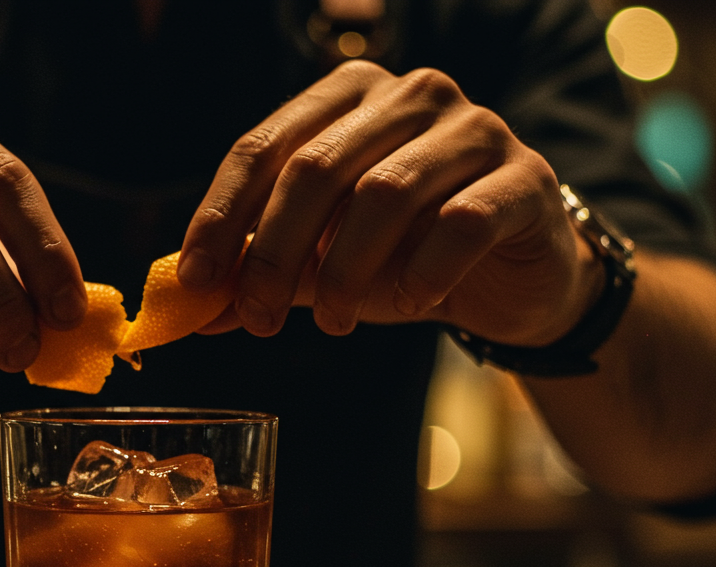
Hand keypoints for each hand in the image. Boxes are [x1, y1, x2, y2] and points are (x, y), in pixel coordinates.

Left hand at [178, 61, 598, 346]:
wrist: (512, 278)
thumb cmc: (404, 257)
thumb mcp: (321, 264)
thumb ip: (262, 273)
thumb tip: (191, 307)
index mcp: (347, 97)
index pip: (263, 147)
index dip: (221, 215)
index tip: (196, 280)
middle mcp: (411, 95)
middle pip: (316, 168)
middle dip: (275, 254)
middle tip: (258, 320)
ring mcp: (474, 129)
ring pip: (384, 193)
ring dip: (345, 272)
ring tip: (333, 323)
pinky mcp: (524, 179)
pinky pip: (461, 224)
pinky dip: (421, 272)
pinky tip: (406, 303)